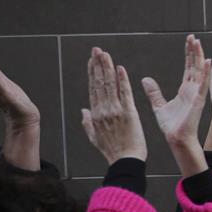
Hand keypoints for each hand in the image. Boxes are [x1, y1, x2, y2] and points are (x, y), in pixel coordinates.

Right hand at [79, 46, 146, 165]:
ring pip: (110, 85)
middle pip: (99, 83)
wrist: (125, 161)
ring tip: (105, 54)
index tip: (92, 61)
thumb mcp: (94, 137)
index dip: (92, 73)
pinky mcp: (129, 113)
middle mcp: (103, 110)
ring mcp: (115, 111)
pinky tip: (120, 69)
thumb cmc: (112, 151)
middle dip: (97, 65)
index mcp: (95, 114)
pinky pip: (125, 93)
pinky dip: (122, 80)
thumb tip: (83, 111)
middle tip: (97, 50)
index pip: (93, 89)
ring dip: (107, 68)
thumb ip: (87, 122)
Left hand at [140, 34, 210, 174]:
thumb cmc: (171, 126)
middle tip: (193, 37)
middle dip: (194, 51)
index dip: (189, 55)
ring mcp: (197, 94)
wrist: (176, 139)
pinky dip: (205, 72)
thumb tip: (146, 79)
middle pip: (195, 66)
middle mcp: (193, 90)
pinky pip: (203, 84)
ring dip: (199, 56)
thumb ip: (154, 92)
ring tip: (198, 42)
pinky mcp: (198, 100)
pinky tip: (207, 61)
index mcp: (185, 91)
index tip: (189, 42)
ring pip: (199, 71)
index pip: (188, 68)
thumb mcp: (159, 106)